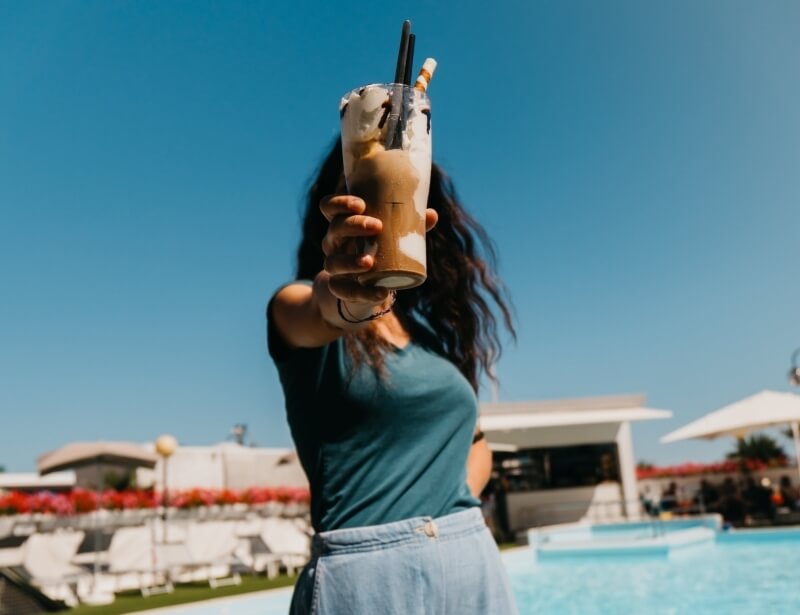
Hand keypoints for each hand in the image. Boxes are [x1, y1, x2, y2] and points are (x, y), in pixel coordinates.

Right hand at [319, 194, 437, 304]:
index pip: (329, 207)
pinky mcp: (339, 289)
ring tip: (369, 262)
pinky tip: (380, 292)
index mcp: (344, 225)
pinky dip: (362, 293)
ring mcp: (335, 267)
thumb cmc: (378, 253)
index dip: (339, 203)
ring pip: (332, 262)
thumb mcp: (392, 239)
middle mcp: (334, 244)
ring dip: (350, 260)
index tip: (361, 204)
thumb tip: (432, 215)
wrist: (364, 289)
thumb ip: (410, 227)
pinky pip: (343, 291)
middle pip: (334, 229)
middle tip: (377, 226)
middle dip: (353, 225)